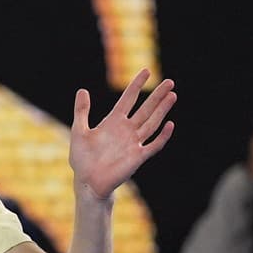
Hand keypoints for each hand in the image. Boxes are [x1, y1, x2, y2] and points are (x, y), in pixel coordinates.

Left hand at [69, 69, 176, 198]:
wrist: (87, 181)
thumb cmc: (82, 158)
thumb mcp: (80, 131)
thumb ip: (82, 111)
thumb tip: (82, 90)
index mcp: (113, 122)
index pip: (128, 100)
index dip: (136, 86)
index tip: (146, 71)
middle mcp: (126, 130)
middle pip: (145, 109)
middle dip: (157, 96)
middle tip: (169, 82)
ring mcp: (133, 143)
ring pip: (151, 123)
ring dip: (162, 110)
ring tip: (172, 96)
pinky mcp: (137, 157)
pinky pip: (153, 145)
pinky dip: (161, 136)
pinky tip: (169, 124)